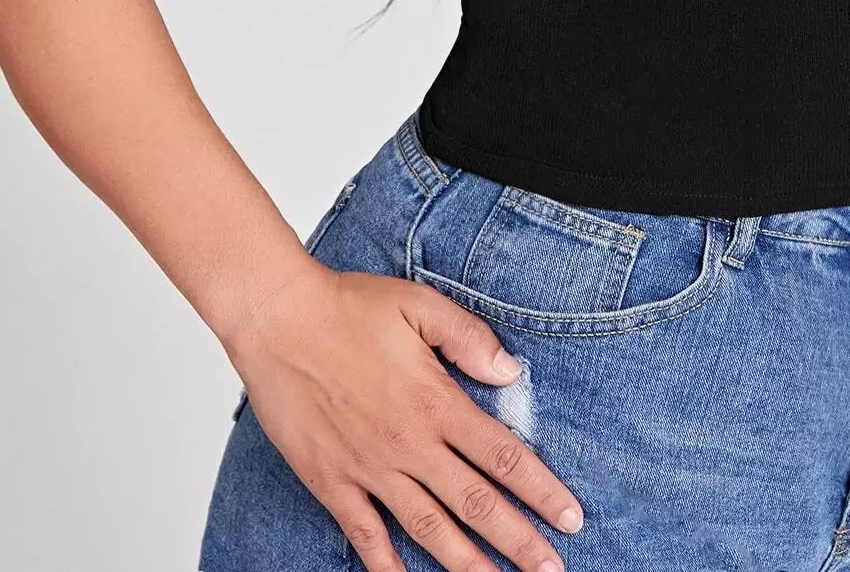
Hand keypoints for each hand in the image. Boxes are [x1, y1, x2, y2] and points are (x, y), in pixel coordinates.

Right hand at [225, 262, 584, 571]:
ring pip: (430, 530)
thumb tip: (510, 371)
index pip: (503, 456)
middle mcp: (409, 444)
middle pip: (476, 504)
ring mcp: (370, 468)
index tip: (570, 517)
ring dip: (469, 564)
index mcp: (436, 401)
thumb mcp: (420, 305)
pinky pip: (365, 536)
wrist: (278, 319)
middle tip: (552, 571)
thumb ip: (469, 337)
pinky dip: (388, 567)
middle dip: (519, 543)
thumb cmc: (347, 306)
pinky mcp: (332, 482)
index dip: (541, 491)